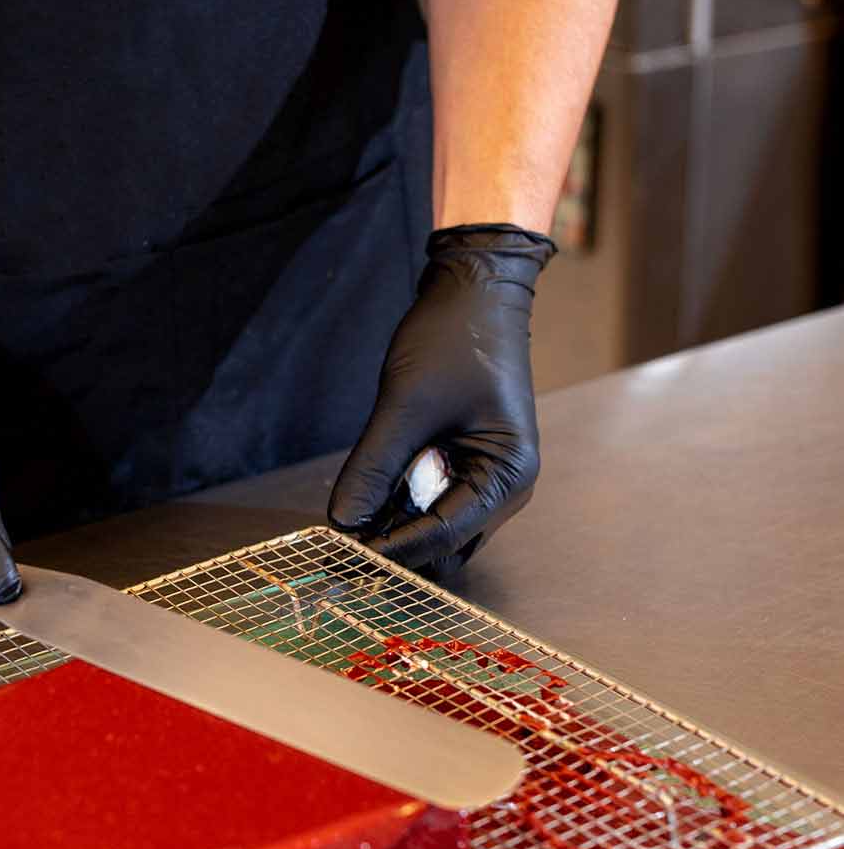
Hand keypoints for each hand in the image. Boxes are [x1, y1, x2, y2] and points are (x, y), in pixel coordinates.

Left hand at [328, 225, 554, 579]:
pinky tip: (374, 485)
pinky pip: (436, 500)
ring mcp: (490, 476)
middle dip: (396, 540)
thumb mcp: (403, 405)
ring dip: (399, 520)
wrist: (475, 292)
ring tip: (356, 505)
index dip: (392, 549)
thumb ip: (373, 467)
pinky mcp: (471, 463)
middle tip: (342, 535)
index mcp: (507, 475)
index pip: (444, 536)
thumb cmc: (451, 340)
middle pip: (445, 543)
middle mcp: (507, 486)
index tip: (344, 556)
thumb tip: (341, 523)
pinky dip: (404, 500)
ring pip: (438, 526)